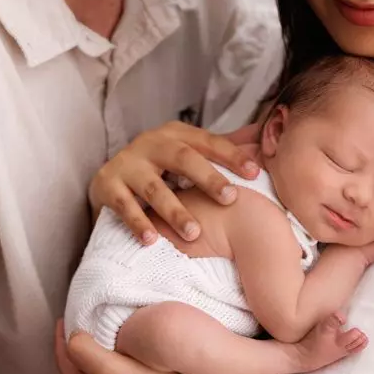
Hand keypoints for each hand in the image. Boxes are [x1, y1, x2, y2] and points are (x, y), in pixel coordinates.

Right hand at [89, 121, 259, 242]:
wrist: (110, 175)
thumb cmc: (162, 166)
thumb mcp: (188, 151)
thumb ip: (222, 147)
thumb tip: (265, 135)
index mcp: (175, 133)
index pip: (208, 141)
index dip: (232, 155)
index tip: (255, 171)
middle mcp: (150, 143)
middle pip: (182, 158)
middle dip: (207, 178)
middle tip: (230, 198)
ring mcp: (128, 164)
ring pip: (154, 188)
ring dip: (175, 211)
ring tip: (194, 233)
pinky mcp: (108, 185)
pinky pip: (125, 206)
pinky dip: (138, 223)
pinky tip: (152, 239)